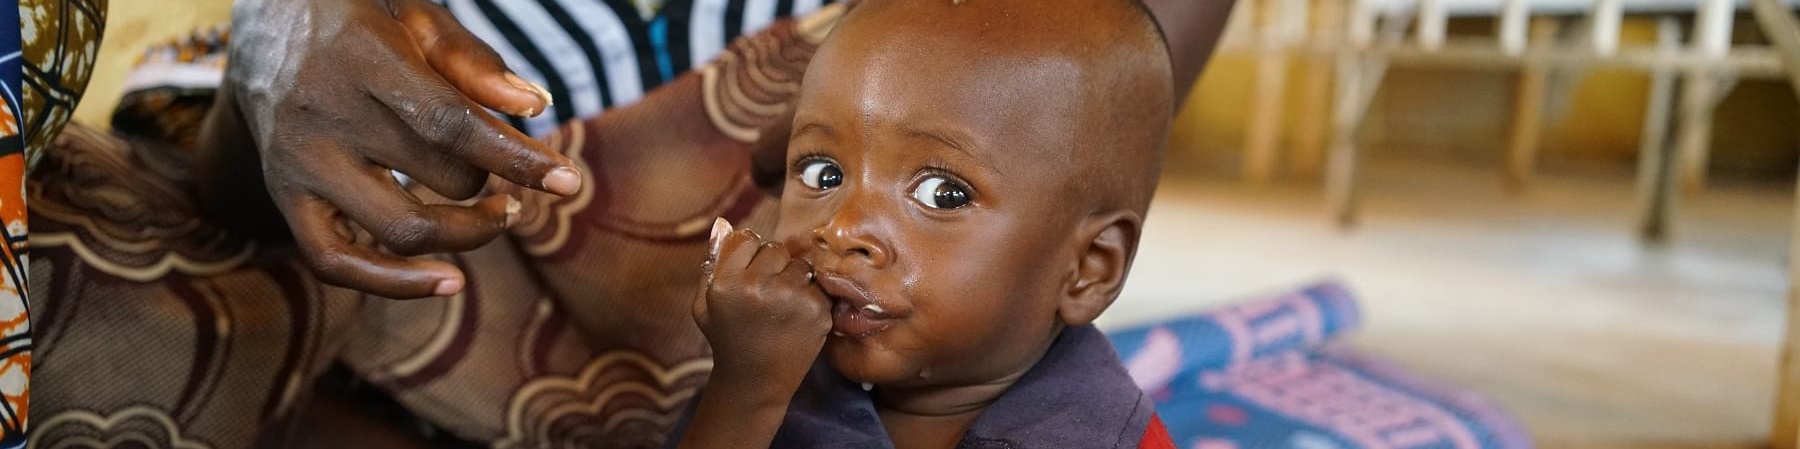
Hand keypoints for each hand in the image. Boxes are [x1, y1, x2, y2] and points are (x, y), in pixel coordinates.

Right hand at [221, 0, 581, 297]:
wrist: (263, 25)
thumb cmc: (359, 17)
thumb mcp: (413, 15)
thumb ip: (472, 59)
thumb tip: (534, 108)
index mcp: (361, 60)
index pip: (450, 124)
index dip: (515, 158)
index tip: (567, 181)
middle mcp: (323, 116)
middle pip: (441, 177)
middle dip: (497, 181)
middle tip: (519, 171)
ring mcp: (298, 164)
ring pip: (401, 229)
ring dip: (469, 233)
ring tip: (503, 212)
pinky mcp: (284, 198)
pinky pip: (335, 262)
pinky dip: (394, 284)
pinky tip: (449, 282)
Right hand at [694, 218, 831, 383]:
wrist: (756, 380)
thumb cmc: (727, 337)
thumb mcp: (705, 303)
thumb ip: (712, 261)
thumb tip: (723, 222)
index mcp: (727, 283)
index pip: (748, 239)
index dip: (750, 256)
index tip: (749, 276)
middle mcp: (758, 287)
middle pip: (776, 249)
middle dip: (773, 266)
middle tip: (766, 295)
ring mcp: (790, 298)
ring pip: (800, 265)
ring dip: (794, 280)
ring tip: (781, 307)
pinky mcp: (817, 311)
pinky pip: (817, 286)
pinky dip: (810, 299)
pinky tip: (795, 319)